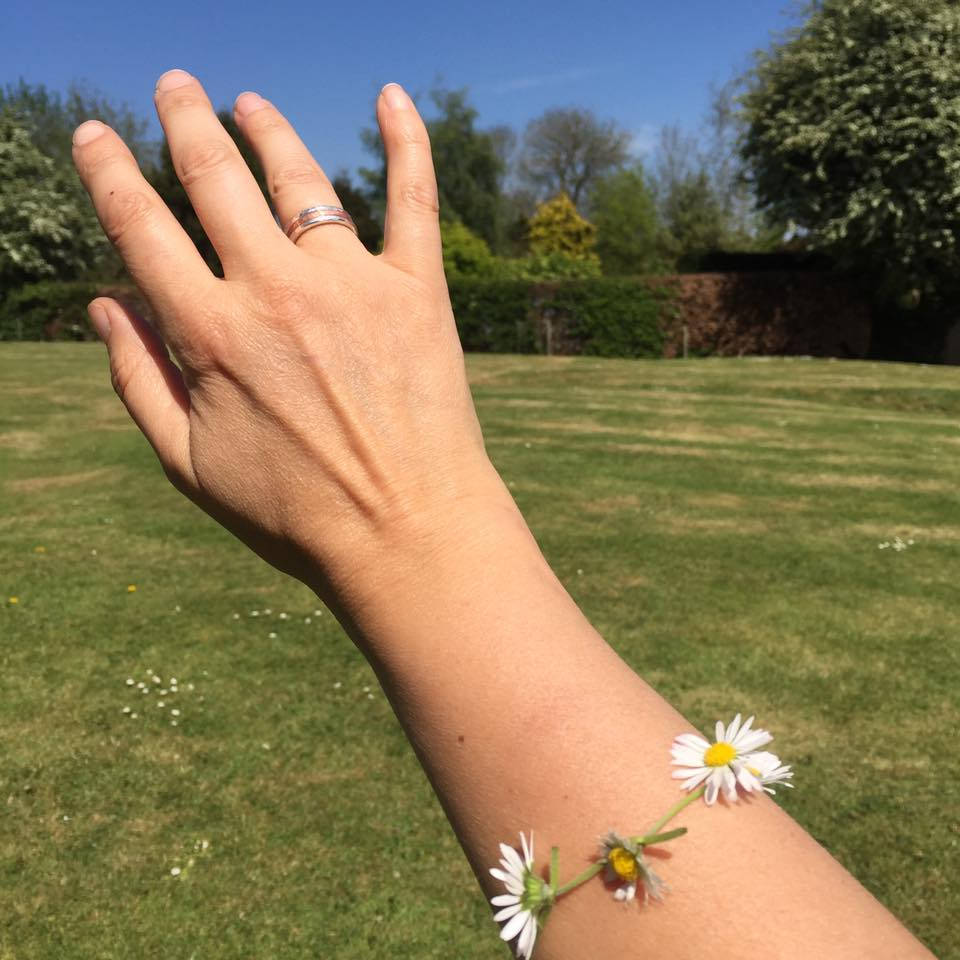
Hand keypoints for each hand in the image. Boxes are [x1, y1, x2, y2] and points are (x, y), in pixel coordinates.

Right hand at [73, 71, 504, 601]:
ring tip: (247, 102)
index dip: (109, 173)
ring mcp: (352, 284)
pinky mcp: (418, 290)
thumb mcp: (190, 466)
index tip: (96, 137)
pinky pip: (414, 197)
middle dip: (184, 121)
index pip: (141, 227)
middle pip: (215, 178)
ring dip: (266, 129)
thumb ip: (138, 381)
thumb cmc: (295, 514)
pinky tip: (393, 97)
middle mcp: (276, 292)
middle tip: (173, 87)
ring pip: (299, 177)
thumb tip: (106, 306)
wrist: (407, 534)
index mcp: (211, 334)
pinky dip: (407, 141)